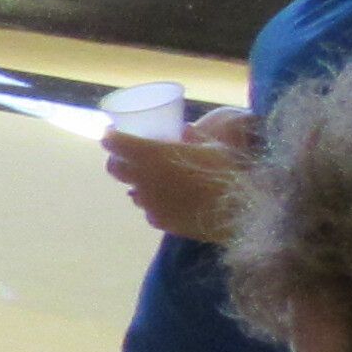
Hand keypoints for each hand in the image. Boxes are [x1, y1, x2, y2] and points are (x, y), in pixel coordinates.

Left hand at [101, 108, 255, 245]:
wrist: (240, 210)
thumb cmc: (228, 171)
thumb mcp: (213, 146)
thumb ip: (193, 137)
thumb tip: (184, 130)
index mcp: (152, 154)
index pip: (115, 143)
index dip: (111, 137)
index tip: (112, 133)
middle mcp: (143, 178)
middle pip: (114, 168)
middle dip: (118, 160)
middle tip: (129, 156)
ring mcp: (149, 202)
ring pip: (132, 190)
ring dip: (139, 183)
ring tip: (158, 179)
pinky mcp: (158, 220)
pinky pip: (149, 209)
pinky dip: (156, 202)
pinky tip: (172, 200)